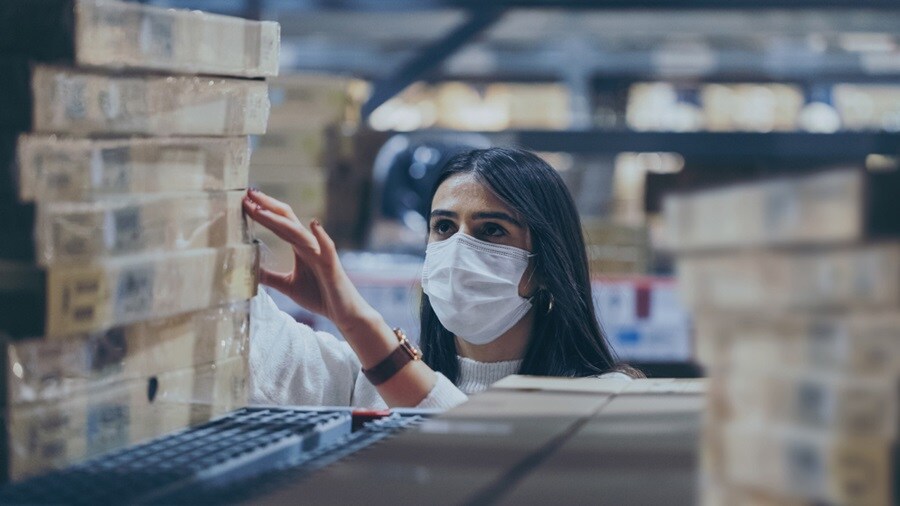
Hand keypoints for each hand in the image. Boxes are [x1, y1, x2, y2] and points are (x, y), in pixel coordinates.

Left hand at [243, 189, 378, 332]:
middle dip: (268, 206)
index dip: (262, 213)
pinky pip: (327, 247)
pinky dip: (321, 236)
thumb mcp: (287, 285)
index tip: (245, 201)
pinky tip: (314, 224)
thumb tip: (248, 269)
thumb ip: (269, 276)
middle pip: (287, 219)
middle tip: (249, 193)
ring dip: (279, 219)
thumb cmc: (319, 296)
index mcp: (299, 247)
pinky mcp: (332, 265)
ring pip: (298, 232)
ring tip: (261, 209)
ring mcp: (321, 253)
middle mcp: (309, 245)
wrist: (342, 312)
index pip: (279, 224)